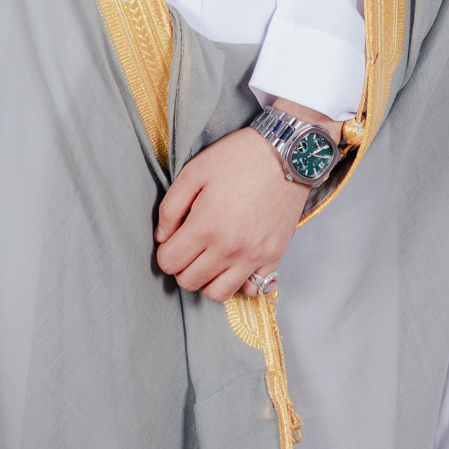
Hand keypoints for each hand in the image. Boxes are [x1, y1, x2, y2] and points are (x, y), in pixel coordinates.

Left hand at [155, 125, 305, 302]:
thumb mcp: (194, 171)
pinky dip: (240, 283)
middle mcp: (229, 249)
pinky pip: (252, 290)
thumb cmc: (238, 158)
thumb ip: (170, 207)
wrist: (287, 155)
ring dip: (207, 280)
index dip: (165, 251)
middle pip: (189, 282)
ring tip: (210, 258)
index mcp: (206, 226)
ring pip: (217, 294)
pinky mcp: (274, 257)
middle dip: (182, 266)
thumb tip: (162, 238)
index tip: (174, 238)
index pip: (169, 263)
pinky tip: (236, 263)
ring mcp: (254, 256)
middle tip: (190, 246)